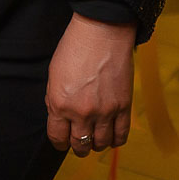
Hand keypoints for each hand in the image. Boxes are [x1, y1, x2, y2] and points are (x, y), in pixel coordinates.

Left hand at [45, 13, 137, 156]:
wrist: (102, 33)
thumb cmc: (75, 49)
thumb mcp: (54, 76)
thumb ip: (55, 101)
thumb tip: (60, 119)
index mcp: (60, 104)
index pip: (57, 138)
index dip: (59, 143)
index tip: (62, 142)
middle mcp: (82, 113)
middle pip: (79, 145)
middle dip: (77, 146)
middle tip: (78, 141)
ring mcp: (104, 112)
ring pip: (101, 144)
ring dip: (96, 144)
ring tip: (95, 137)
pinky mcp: (124, 107)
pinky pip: (121, 135)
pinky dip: (116, 140)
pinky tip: (111, 134)